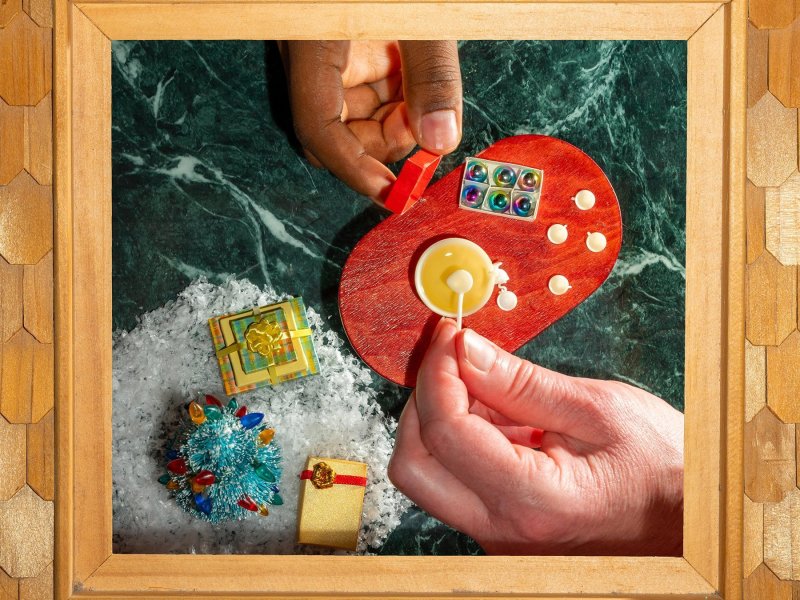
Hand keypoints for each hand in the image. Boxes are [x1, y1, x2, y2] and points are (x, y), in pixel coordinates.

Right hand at [281, 41, 461, 201]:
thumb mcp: (421, 17)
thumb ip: (431, 73)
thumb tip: (439, 140)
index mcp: (311, 45)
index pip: (318, 129)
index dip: (355, 169)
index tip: (392, 193)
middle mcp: (308, 57)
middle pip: (337, 131)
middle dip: (384, 142)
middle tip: (424, 126)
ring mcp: (325, 55)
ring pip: (356, 116)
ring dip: (396, 119)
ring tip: (423, 87)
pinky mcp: (344, 48)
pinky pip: (367, 91)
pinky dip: (397, 97)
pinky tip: (414, 75)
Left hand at [388, 319, 683, 555]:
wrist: (688, 518)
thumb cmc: (661, 467)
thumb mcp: (598, 410)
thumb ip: (521, 382)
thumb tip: (465, 350)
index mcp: (531, 500)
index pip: (445, 432)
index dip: (437, 373)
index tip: (450, 336)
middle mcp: (503, 529)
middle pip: (414, 465)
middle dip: (422, 401)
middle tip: (452, 358)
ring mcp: (497, 533)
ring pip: (429, 472)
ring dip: (442, 417)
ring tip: (489, 384)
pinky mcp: (499, 524)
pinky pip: (456, 477)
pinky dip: (463, 435)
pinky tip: (500, 411)